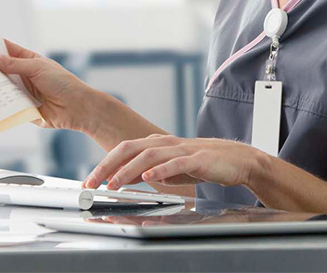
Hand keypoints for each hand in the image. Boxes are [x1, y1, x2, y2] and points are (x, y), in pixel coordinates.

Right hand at [0, 39, 94, 132]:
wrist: (76, 108)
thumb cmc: (62, 82)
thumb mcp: (37, 68)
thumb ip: (13, 64)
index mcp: (28, 61)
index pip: (6, 50)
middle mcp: (23, 76)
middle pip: (0, 70)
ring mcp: (21, 92)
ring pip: (0, 87)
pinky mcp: (20, 109)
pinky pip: (5, 105)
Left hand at [82, 134, 261, 190]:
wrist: (236, 160)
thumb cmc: (202, 164)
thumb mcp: (169, 169)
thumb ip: (149, 171)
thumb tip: (126, 179)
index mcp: (157, 144)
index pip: (124, 150)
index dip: (104, 164)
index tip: (89, 180)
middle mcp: (165, 143)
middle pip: (130, 148)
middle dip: (108, 166)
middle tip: (92, 183)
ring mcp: (181, 149)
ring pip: (148, 155)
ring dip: (128, 170)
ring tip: (114, 183)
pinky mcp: (197, 159)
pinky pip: (176, 163)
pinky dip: (160, 169)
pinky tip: (149, 177)